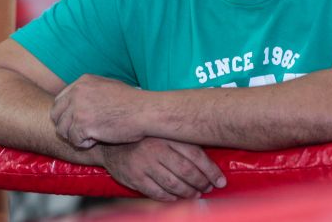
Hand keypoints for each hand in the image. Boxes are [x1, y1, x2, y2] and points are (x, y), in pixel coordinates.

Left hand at [51, 74, 144, 147]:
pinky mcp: (82, 124)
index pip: (60, 100)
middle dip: (66, 126)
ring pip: (63, 130)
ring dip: (75, 136)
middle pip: (56, 115)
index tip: (76, 123)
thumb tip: (78, 101)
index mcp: (82, 82)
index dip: (66, 114)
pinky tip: (98, 139)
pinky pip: (74, 140)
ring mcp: (78, 108)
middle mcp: (77, 93)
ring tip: (92, 136)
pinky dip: (84, 144)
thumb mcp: (107, 86)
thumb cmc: (132, 102)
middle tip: (81, 133)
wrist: (144, 111)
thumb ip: (89, 92)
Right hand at [100, 137, 226, 201]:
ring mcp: (145, 165)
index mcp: (166, 136)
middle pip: (187, 171)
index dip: (210, 170)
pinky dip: (171, 198)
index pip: (195, 154)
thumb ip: (182, 142)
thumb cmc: (144, 139)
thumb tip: (209, 160)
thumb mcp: (162, 134)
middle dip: (202, 183)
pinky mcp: (135, 178)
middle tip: (209, 188)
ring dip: (189, 193)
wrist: (111, 145)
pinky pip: (158, 193)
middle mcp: (156, 149)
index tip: (220, 180)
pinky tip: (179, 198)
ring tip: (196, 194)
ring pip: (174, 184)